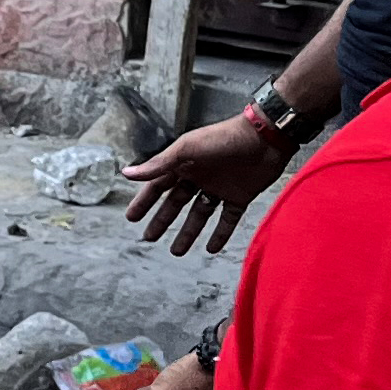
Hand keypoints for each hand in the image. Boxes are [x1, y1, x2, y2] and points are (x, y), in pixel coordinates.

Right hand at [121, 114, 292, 256]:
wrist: (264, 137)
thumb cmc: (222, 139)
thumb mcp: (185, 150)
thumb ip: (158, 165)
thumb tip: (126, 174)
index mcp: (184, 164)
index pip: (158, 186)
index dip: (145, 202)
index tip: (132, 219)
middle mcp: (199, 177)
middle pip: (176, 203)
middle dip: (163, 221)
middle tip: (149, 238)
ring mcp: (219, 188)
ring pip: (199, 214)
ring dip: (188, 233)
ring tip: (176, 251)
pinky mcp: (240, 196)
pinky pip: (227, 219)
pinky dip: (220, 234)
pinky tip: (211, 248)